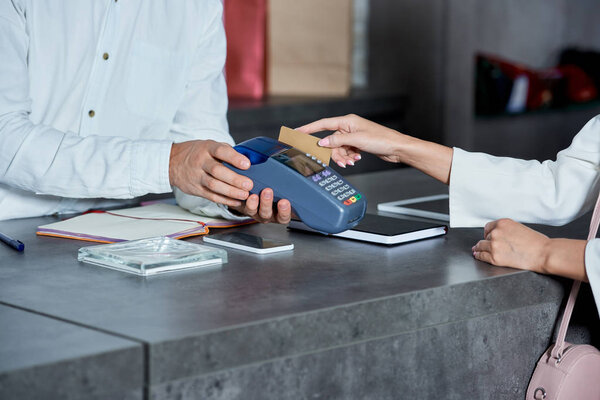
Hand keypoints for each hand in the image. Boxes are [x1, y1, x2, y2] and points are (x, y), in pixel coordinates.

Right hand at [169, 140, 252, 206]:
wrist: (172, 162)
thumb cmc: (198, 153)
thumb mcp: (210, 145)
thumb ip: (227, 151)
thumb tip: (249, 159)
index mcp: (207, 148)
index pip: (221, 151)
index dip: (234, 158)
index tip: (247, 164)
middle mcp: (200, 161)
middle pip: (217, 171)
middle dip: (234, 179)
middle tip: (249, 184)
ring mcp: (196, 176)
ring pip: (214, 185)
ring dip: (231, 192)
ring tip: (245, 195)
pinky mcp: (195, 189)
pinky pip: (211, 196)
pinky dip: (224, 200)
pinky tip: (236, 201)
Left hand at [229, 188, 291, 223]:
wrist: (258, 189)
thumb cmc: (276, 190)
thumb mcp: (285, 190)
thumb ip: (290, 186)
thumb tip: (301, 175)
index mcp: (278, 214)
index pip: (283, 217)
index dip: (284, 211)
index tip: (284, 202)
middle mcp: (265, 215)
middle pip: (266, 214)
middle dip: (267, 203)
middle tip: (268, 191)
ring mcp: (253, 211)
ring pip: (252, 211)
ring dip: (253, 204)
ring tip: (253, 195)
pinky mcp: (241, 206)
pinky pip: (239, 205)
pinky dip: (240, 199)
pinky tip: (240, 192)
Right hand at [296, 114, 405, 167]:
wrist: (396, 148)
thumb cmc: (381, 140)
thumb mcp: (357, 140)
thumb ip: (337, 141)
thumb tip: (322, 142)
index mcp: (347, 121)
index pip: (323, 124)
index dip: (309, 128)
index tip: (297, 132)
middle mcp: (348, 127)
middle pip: (330, 141)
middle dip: (335, 152)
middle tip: (342, 160)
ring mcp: (352, 136)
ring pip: (338, 148)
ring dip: (343, 156)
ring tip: (352, 161)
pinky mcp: (357, 143)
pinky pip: (345, 151)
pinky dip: (348, 156)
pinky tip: (356, 158)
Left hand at [472, 218, 587, 280]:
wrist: (544, 253)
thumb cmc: (537, 243)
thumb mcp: (519, 228)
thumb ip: (506, 230)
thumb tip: (498, 235)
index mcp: (503, 223)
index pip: (488, 227)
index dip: (488, 233)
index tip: (487, 236)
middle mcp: (496, 232)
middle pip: (485, 237)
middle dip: (486, 241)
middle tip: (486, 245)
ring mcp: (494, 245)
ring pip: (480, 246)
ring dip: (479, 248)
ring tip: (477, 250)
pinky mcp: (494, 257)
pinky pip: (481, 256)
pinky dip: (479, 256)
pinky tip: (478, 255)